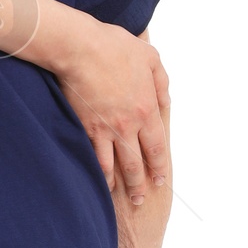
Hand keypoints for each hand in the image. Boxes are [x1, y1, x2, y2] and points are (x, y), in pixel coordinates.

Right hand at [51, 19, 169, 204]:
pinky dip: (96, 171)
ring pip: (114, 166)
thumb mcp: (151, 59)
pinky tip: (96, 179)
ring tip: (119, 196)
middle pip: (137, 163)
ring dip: (118, 184)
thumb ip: (162, 83)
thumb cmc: (115, 47)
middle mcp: (129, 125)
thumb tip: (166, 102)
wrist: (81, 48)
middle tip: (141, 200)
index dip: (159, 166)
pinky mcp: (84, 127)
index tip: (160, 179)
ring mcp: (105, 129)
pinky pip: (92, 156)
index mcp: (148, 109)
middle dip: (140, 185)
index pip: (157, 147)